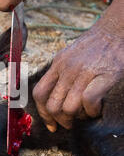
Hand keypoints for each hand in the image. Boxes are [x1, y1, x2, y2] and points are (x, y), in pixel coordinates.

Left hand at [33, 0, 123, 130]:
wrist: (116, 30)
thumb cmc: (96, 47)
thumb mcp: (70, 56)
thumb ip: (61, 74)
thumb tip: (55, 99)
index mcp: (57, 64)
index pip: (39, 93)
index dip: (43, 114)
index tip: (51, 125)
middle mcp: (67, 68)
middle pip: (53, 105)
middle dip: (61, 121)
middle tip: (71, 123)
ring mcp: (84, 72)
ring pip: (69, 108)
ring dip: (78, 118)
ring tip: (87, 114)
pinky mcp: (102, 76)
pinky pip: (89, 102)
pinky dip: (92, 111)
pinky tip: (97, 109)